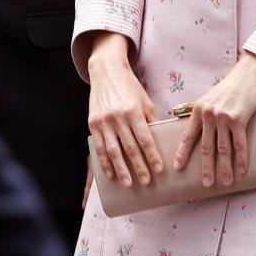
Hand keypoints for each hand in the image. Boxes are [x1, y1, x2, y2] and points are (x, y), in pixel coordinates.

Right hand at [84, 32, 162, 187]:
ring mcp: (104, 121)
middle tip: (147, 182)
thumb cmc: (130, 87)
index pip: (145, 138)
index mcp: (134, 110)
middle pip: (130, 148)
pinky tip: (110, 173)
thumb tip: (162, 140)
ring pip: (113, 151)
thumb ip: (152, 119)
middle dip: (139, 167)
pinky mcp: (93, 124)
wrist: (106, 71)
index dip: (152, 155)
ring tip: (129, 183)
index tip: (159, 169)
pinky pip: (99, 147)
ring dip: (121, 169)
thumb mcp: (145, 99)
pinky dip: (104, 162)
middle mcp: (118, 117)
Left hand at [173, 54, 255, 187]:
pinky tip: (241, 170)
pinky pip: (240, 144)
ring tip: (226, 182)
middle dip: (206, 167)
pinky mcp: (240, 119)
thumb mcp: (209, 98)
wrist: (248, 75)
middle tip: (206, 183)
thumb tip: (197, 130)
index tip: (178, 167)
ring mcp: (224, 117)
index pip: (188, 136)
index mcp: (198, 110)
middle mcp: (209, 114)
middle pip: (206, 147)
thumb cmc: (230, 87)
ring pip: (223, 149)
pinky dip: (241, 158)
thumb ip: (203, 113)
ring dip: (225, 168)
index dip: (183, 153)